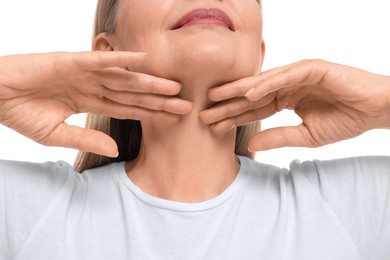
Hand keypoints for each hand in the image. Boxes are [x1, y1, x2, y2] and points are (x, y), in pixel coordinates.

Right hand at [0, 51, 191, 156]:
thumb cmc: (21, 113)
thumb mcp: (57, 135)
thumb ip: (87, 139)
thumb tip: (116, 150)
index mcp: (90, 102)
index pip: (128, 108)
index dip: (151, 113)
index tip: (173, 118)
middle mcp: (93, 86)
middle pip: (133, 94)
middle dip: (159, 99)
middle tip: (186, 103)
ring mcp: (85, 73)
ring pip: (124, 78)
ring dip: (150, 82)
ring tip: (174, 86)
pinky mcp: (72, 61)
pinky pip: (102, 60)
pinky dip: (123, 59)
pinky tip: (144, 60)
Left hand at [200, 59, 389, 150]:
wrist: (374, 111)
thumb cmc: (344, 121)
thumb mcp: (305, 135)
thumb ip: (278, 138)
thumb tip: (252, 145)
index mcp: (285, 100)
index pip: (253, 109)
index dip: (232, 117)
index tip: (212, 126)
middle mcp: (286, 85)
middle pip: (251, 95)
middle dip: (227, 103)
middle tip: (203, 110)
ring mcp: (297, 75)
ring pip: (262, 82)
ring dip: (238, 89)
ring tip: (215, 96)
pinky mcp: (312, 68)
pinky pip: (285, 76)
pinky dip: (267, 83)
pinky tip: (248, 93)